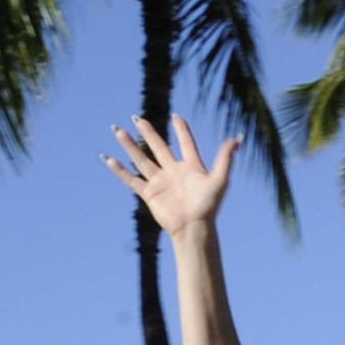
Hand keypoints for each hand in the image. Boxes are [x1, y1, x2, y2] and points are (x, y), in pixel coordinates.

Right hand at [106, 114, 239, 239]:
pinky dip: (119, 170)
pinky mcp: (149, 194)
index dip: (182, 130)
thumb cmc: (208, 206)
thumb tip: (237, 139)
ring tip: (117, 130)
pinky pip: (131, 179)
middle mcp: (174, 172)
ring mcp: (160, 182)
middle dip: (147, 132)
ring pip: (141, 159)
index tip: (176, 116)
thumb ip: (226, 158)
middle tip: (135, 117)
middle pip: (158, 147)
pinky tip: (108, 158)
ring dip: (129, 145)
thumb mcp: (220, 179)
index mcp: (191, 167)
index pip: (186, 143)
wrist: (193, 227)